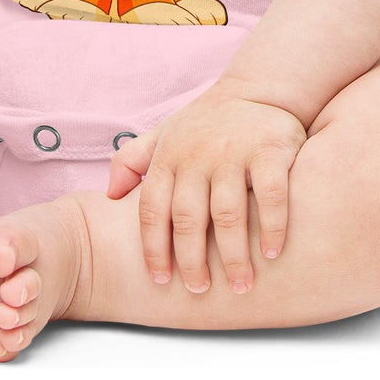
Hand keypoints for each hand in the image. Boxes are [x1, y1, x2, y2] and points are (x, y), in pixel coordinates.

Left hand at [105, 83, 306, 294]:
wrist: (256, 88)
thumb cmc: (204, 123)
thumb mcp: (163, 134)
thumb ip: (132, 161)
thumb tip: (107, 196)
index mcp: (168, 157)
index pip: (151, 209)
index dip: (152, 248)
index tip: (159, 280)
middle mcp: (197, 155)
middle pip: (187, 218)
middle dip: (191, 261)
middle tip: (199, 290)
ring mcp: (234, 153)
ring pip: (228, 214)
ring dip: (234, 255)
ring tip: (239, 285)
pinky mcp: (270, 151)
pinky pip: (271, 196)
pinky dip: (271, 227)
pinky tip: (270, 253)